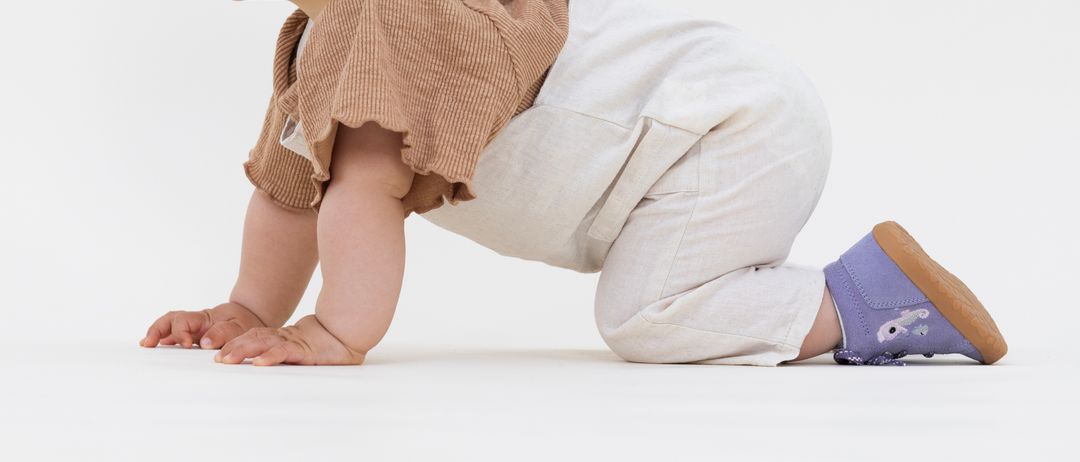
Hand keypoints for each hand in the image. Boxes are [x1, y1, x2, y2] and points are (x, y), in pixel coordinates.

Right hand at [139, 302, 266, 348]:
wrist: (250, 316)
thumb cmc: (244, 322)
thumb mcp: (240, 326)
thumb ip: (224, 333)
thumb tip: (204, 342)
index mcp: (204, 318)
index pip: (184, 321)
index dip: (181, 333)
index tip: (185, 345)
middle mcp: (195, 321)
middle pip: (170, 319)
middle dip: (157, 329)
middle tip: (147, 344)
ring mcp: (192, 328)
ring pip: (168, 325)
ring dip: (156, 333)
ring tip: (145, 345)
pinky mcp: (192, 335)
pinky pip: (173, 334)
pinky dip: (162, 338)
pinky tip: (154, 346)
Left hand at [214, 314, 365, 365]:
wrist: (352, 331)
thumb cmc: (331, 344)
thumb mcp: (305, 349)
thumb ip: (288, 351)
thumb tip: (268, 360)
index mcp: (284, 338)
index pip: (256, 337)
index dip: (237, 342)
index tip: (218, 352)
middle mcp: (285, 338)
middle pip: (255, 340)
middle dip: (234, 347)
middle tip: (216, 358)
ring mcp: (294, 343)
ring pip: (264, 344)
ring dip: (244, 351)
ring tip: (227, 359)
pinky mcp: (305, 350)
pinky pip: (285, 353)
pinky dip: (271, 357)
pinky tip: (259, 363)